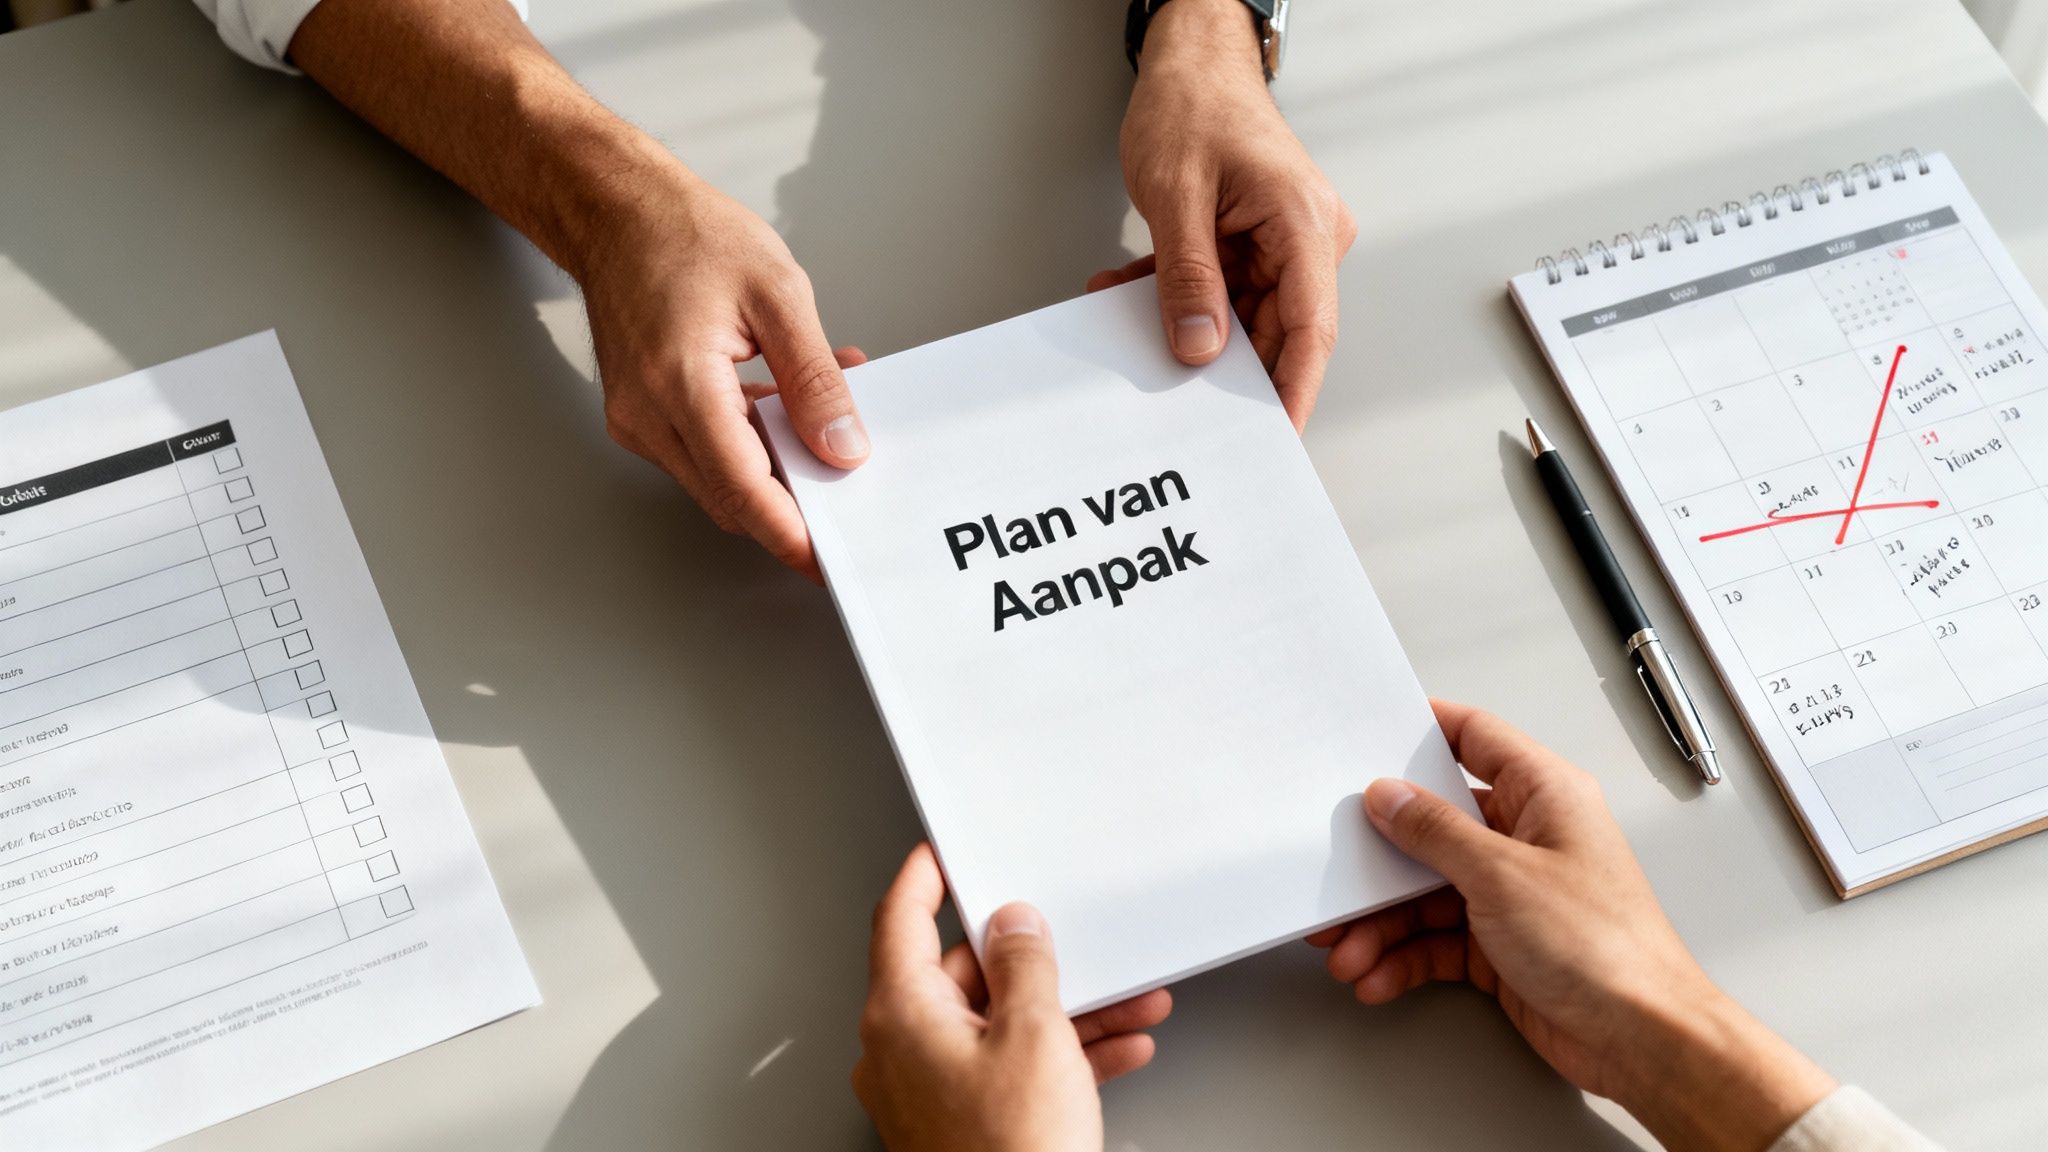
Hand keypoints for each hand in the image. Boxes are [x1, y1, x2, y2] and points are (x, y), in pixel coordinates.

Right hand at [579, 171, 869, 579]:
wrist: (614, 209)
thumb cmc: (685, 233)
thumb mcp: (778, 293)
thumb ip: (814, 378)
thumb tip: (843, 445)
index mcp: (679, 384)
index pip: (741, 489)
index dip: (789, 532)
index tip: (828, 559)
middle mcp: (647, 414)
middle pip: (729, 497)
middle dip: (792, 507)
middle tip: (849, 499)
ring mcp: (638, 418)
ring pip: (718, 479)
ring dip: (777, 467)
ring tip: (828, 426)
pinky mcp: (642, 413)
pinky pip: (704, 450)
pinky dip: (752, 443)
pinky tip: (790, 408)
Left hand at [853, 845, 1172, 1151]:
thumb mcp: (1035, 1036)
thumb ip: (1025, 965)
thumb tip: (1015, 924)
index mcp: (901, 1015)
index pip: (900, 919)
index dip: (924, 877)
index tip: (940, 851)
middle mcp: (903, 1051)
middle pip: (962, 975)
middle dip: (1031, 959)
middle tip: (1071, 941)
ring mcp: (930, 1092)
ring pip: (998, 1025)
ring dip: (1064, 1011)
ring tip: (1125, 1002)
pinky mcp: (962, 1124)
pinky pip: (1011, 1069)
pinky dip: (1061, 1056)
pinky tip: (1115, 1050)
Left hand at [1094, 0, 1356, 429]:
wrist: (1190, 61)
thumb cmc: (1194, 104)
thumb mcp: (1177, 196)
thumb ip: (1188, 277)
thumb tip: (1199, 348)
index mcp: (1304, 224)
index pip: (1312, 328)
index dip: (1294, 390)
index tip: (1275, 437)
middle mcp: (1304, 238)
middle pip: (1276, 331)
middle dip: (1224, 369)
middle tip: (1180, 408)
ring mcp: (1279, 243)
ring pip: (1240, 316)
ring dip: (1185, 328)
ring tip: (1132, 327)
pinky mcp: (1251, 244)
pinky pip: (1219, 291)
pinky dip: (1175, 300)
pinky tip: (1130, 296)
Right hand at [1310, 701, 1836, 1151]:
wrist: (1642, 1039)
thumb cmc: (1605, 949)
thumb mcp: (1502, 875)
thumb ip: (1435, 831)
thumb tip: (1388, 796)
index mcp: (1545, 795)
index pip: (1474, 738)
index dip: (1420, 732)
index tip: (1367, 736)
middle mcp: (1528, 837)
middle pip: (1433, 827)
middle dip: (1378, 860)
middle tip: (1336, 875)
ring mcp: (1513, 893)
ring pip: (1425, 892)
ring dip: (1381, 923)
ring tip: (1348, 950)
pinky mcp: (1502, 945)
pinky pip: (1436, 939)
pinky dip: (1402, 958)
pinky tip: (1377, 975)